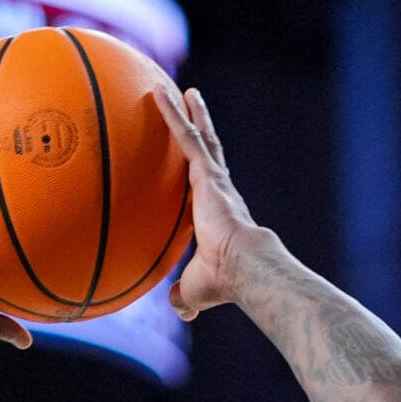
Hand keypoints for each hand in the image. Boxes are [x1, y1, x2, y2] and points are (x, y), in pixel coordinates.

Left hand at [157, 87, 267, 319]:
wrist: (243, 268)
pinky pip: (185, 135)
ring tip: (174, 90)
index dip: (200, 170)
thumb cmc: (224, 282)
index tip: (196, 159)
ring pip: (195, 136)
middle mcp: (217, 190)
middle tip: (192, 105)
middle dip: (200, 127)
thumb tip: (180, 311)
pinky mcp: (205, 172)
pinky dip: (171, 113)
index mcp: (216, 213)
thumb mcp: (196, 291)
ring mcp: (212, 178)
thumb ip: (184, 296)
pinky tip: (157, 93)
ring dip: (184, 112)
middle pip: (207, 150)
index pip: (206, 185)